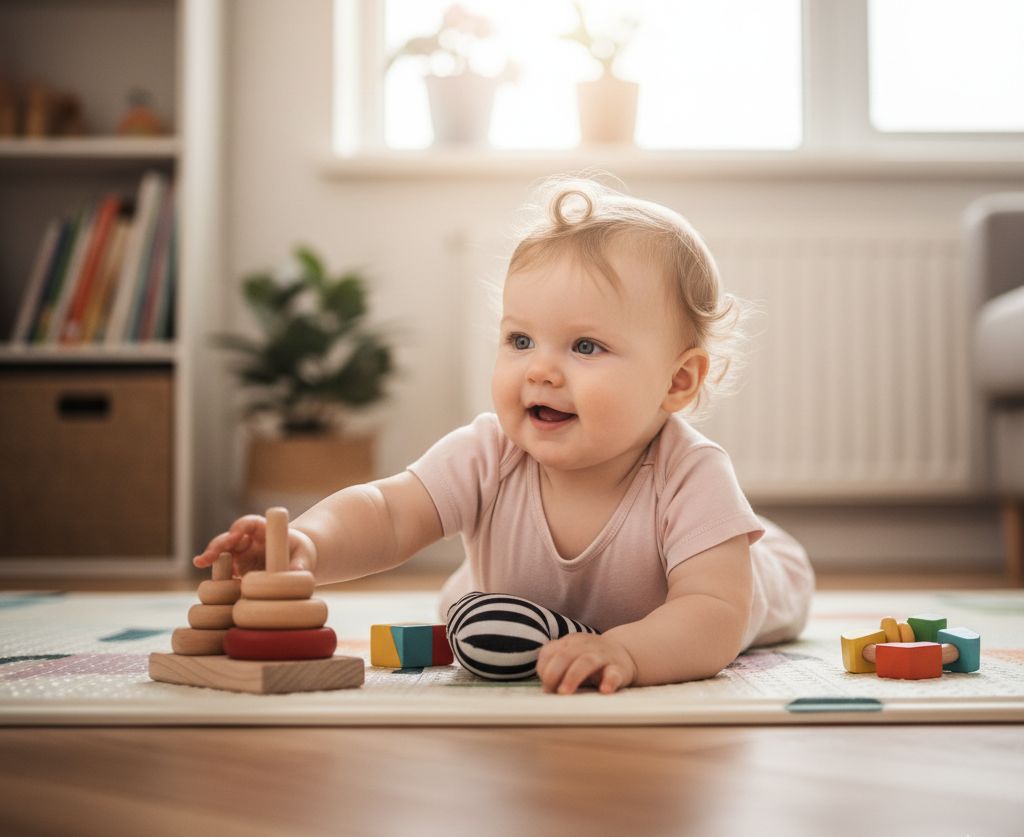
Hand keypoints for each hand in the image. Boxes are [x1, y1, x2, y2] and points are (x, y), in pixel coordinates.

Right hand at [192, 514, 317, 576]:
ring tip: (200, 562)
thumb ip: (300, 563)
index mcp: (263, 531)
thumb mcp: (304, 556)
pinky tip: (210, 584)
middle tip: (208, 555)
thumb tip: (296, 572)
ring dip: (211, 557)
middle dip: (217, 544)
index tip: (236, 534)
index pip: (249, 523)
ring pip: (221, 554)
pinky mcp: (236, 572)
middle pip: (229, 538)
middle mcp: (247, 542)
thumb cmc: (300, 554)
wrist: (295, 564)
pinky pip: (224, 573)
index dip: (240, 526)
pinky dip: (217, 577)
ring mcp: (239, 557)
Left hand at [536, 633, 637, 694]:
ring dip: (572, 677)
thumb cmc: (590, 660)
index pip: (549, 652)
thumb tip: (546, 689)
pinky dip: (609, 682)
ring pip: (586, 661)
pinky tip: (604, 690)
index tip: (545, 686)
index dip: (543, 669)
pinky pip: (614, 674)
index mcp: (570, 642)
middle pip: (565, 655)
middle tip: (550, 690)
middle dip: (553, 673)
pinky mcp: (619, 669)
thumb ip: (556, 667)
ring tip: (565, 692)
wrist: (625, 653)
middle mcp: (585, 646)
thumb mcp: (571, 657)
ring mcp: (602, 656)